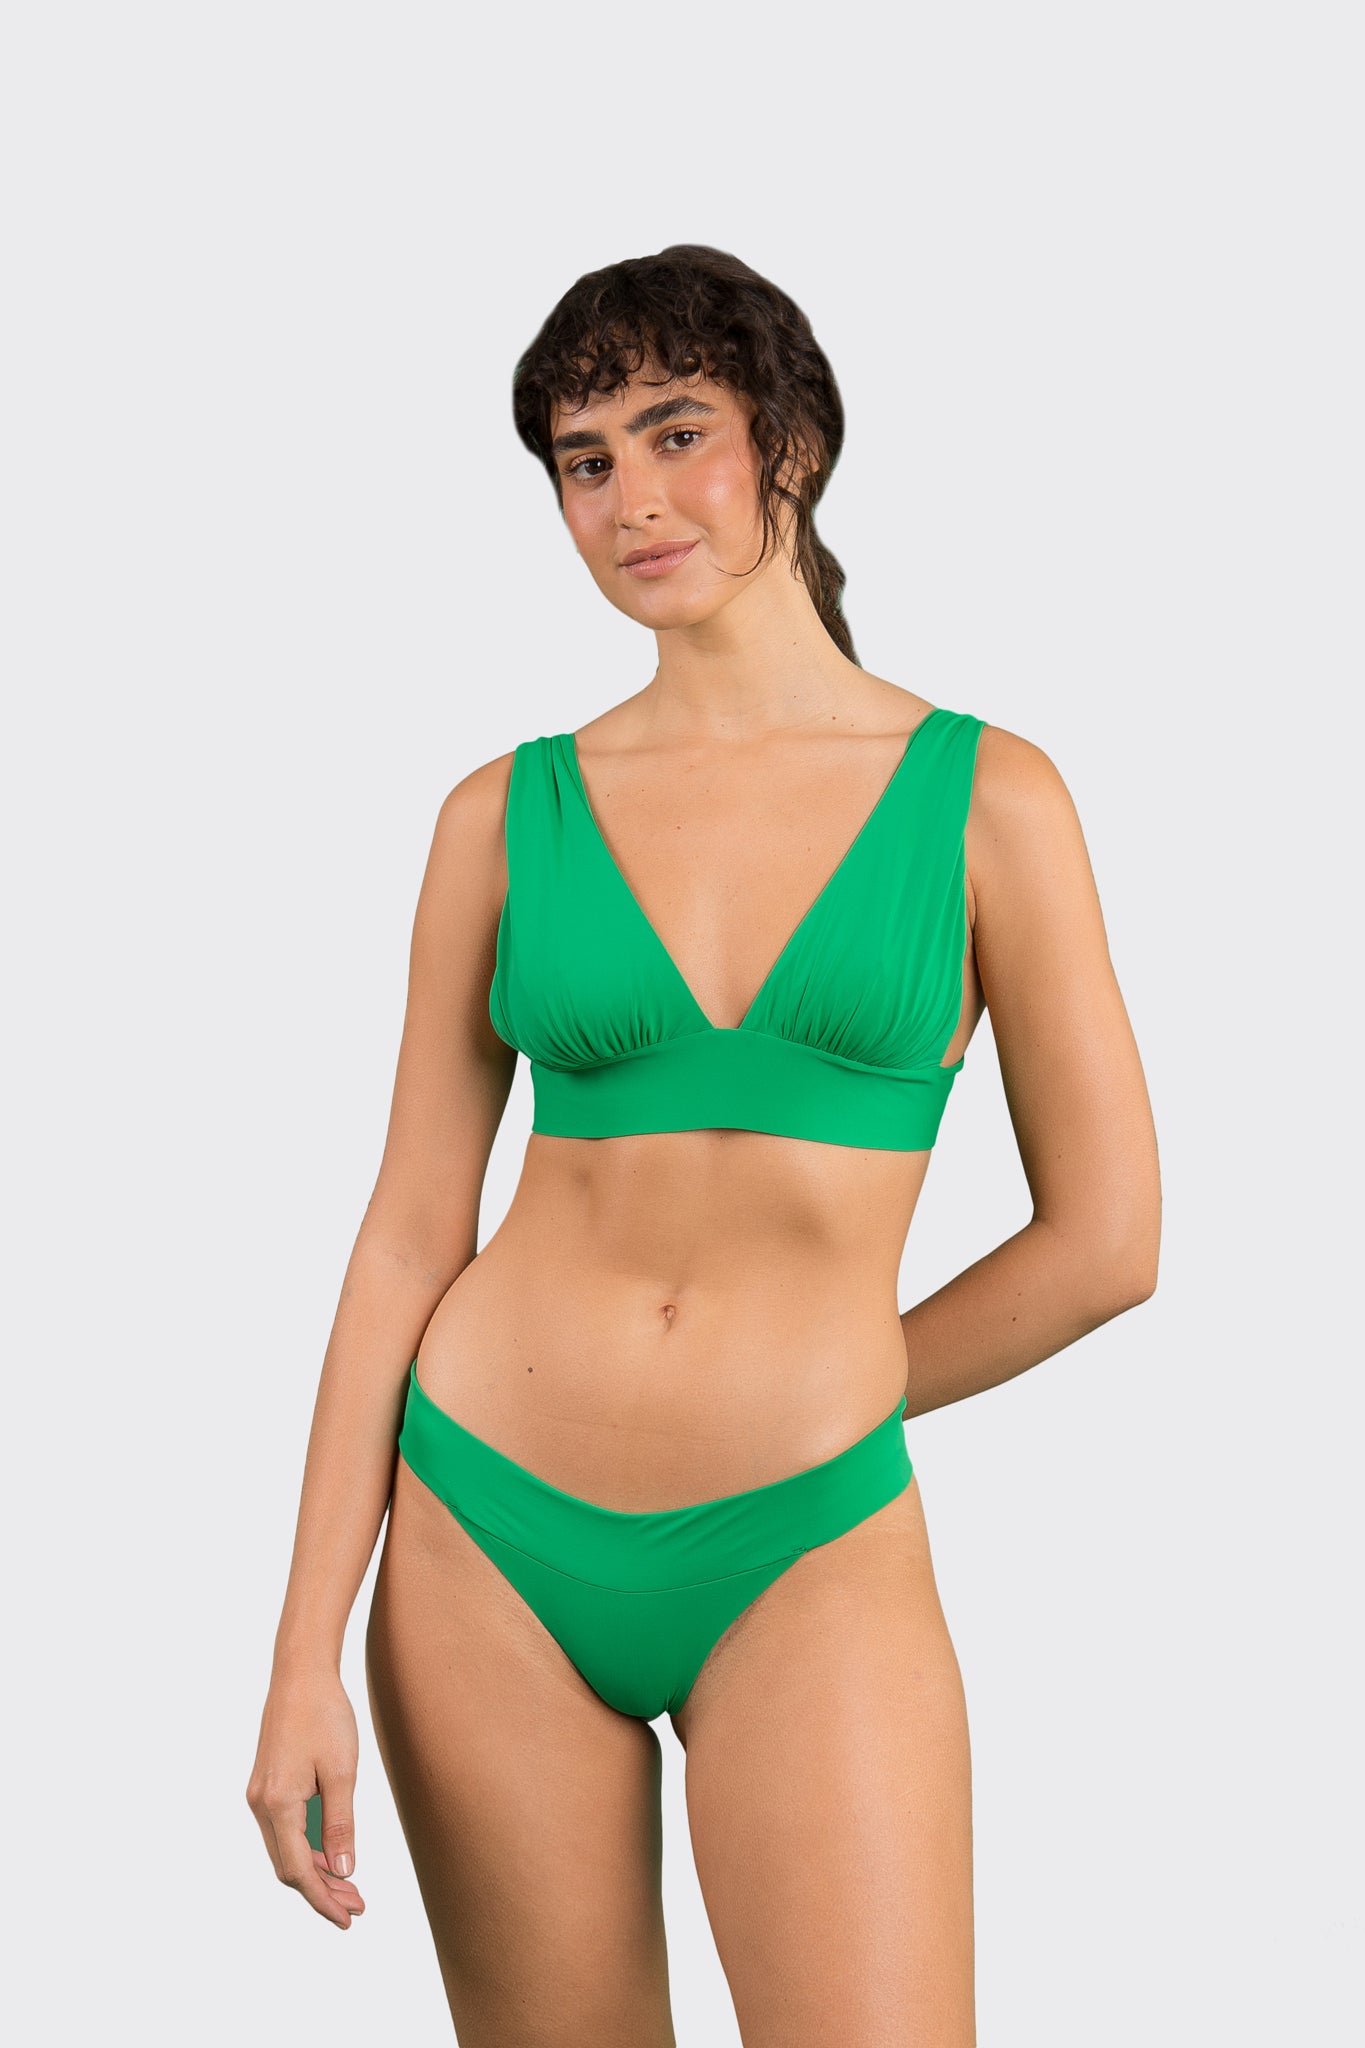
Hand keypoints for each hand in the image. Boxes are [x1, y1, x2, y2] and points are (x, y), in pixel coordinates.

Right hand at [246, 1666, 366, 1928]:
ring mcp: (260, 1794)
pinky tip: (332, 1852)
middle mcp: (260, 1805)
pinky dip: (307, 1847)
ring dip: (315, 1870)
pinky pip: (284, 1829)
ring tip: (350, 1885)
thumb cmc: (325, 1715)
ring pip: (285, 1849)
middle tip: (357, 1906)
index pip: (299, 1871)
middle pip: (288, 1866)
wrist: (300, 1673)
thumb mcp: (342, 1771)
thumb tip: (344, 1870)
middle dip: (321, 1890)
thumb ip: (340, 1824)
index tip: (348, 1918)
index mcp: (278, 1805)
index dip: (323, 1899)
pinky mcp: (266, 1784)